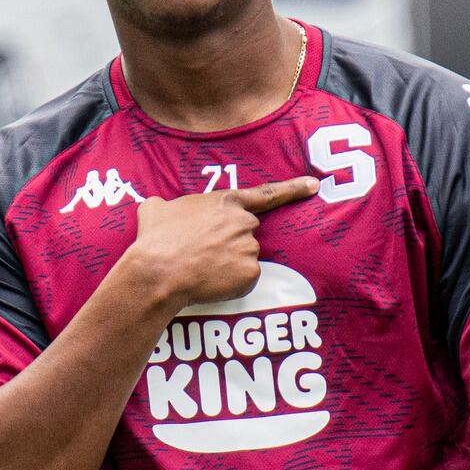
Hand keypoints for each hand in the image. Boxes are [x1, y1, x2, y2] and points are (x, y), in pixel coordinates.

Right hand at [127, 177, 318, 308]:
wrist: (157, 271)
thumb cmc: (154, 239)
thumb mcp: (154, 209)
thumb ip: (165, 204)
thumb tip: (157, 209)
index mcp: (225, 201)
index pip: (266, 194)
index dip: (293, 188)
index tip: (315, 184)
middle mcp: (243, 222)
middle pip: (247, 233)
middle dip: (231, 243)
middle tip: (204, 254)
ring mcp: (249, 247)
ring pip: (245, 258)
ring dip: (228, 265)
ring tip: (201, 269)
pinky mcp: (250, 272)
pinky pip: (244, 281)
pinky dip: (231, 285)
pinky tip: (210, 283)